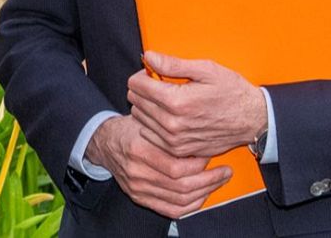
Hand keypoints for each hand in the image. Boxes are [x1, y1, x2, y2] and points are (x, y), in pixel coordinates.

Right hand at [87, 114, 230, 219]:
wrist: (106, 142)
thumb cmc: (130, 129)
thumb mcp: (147, 120)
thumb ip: (169, 128)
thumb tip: (201, 133)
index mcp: (138, 150)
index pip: (175, 167)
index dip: (198, 164)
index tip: (211, 154)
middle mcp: (137, 172)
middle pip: (181, 186)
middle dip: (209, 180)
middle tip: (224, 171)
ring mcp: (138, 188)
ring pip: (179, 200)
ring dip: (204, 192)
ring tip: (218, 182)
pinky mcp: (140, 198)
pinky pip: (171, 210)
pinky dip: (190, 205)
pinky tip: (202, 195)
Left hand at [127, 51, 265, 158]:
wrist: (252, 120)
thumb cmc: (232, 92)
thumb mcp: (206, 70)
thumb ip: (173, 64)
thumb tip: (149, 57)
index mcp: (177, 101)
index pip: (136, 85)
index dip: (142, 74)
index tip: (153, 72)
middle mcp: (172, 124)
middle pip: (135, 101)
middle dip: (144, 89)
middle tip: (161, 84)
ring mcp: (174, 140)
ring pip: (139, 118)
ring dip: (147, 106)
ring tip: (166, 100)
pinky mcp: (178, 150)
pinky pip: (150, 134)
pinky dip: (154, 123)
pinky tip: (169, 116)